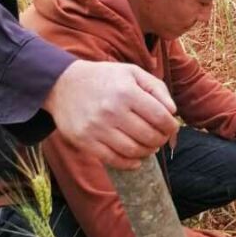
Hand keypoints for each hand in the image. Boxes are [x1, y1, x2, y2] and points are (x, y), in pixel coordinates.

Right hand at [44, 60, 177, 167]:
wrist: (63, 84)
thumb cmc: (104, 78)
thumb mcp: (132, 72)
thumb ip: (156, 88)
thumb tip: (172, 111)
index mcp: (126, 92)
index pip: (160, 117)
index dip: (171, 126)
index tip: (171, 128)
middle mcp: (112, 110)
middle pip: (149, 136)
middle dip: (160, 140)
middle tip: (160, 138)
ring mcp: (97, 128)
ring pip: (133, 150)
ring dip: (147, 152)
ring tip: (148, 146)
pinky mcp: (85, 141)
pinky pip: (113, 160)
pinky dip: (129, 163)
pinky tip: (135, 158)